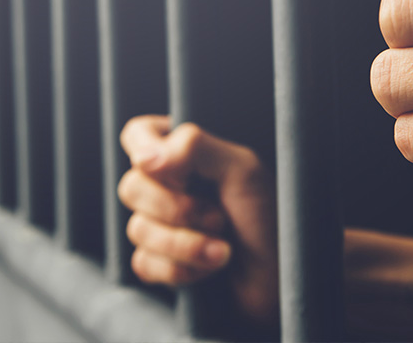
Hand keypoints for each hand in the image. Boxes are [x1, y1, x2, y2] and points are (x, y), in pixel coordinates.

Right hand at [118, 116, 278, 323]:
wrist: (281, 279)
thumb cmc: (270, 217)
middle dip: (175, 209)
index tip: (162, 167)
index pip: (139, 134)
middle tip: (218, 217)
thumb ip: (194, 148)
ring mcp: (162, 225)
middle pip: (131, 186)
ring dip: (185, 244)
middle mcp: (169, 185)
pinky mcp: (160, 262)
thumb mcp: (241, 170)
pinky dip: (181, 269)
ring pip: (137, 229)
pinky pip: (144, 263)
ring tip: (224, 250)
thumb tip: (144, 158)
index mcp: (186, 153)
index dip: (143, 149)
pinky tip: (210, 269)